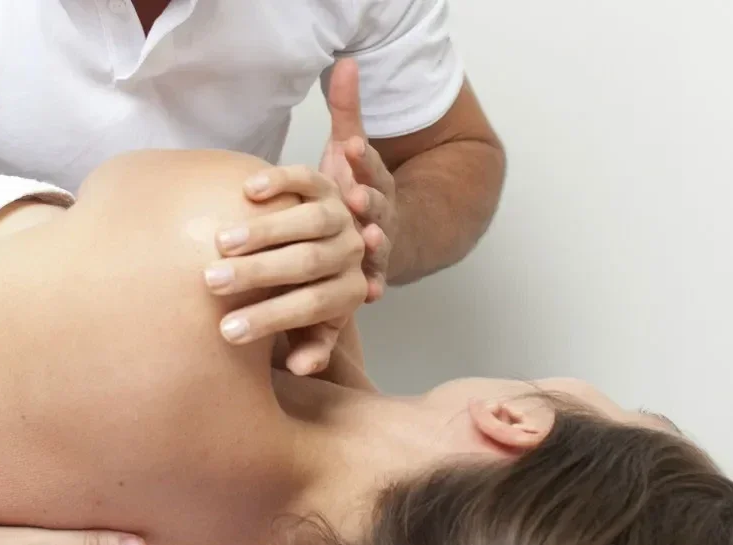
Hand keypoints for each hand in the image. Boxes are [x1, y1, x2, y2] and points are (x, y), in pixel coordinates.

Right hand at [211, 164, 366, 375]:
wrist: (326, 243)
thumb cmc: (306, 294)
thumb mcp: (313, 326)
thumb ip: (310, 347)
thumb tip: (299, 368)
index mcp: (348, 291)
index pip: (311, 306)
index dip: (269, 319)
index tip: (227, 331)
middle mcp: (350, 251)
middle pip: (306, 262)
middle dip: (258, 273)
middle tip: (212, 281)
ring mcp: (340, 213)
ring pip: (307, 220)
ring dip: (264, 231)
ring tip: (220, 242)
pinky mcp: (324, 184)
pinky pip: (303, 179)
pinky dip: (277, 181)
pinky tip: (246, 190)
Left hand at [319, 58, 398, 303]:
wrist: (387, 236)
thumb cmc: (354, 190)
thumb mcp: (349, 151)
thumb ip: (346, 112)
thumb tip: (346, 63)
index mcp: (373, 181)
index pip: (371, 166)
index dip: (364, 158)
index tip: (352, 147)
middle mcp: (382, 211)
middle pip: (378, 203)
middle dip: (369, 199)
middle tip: (357, 197)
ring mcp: (381, 244)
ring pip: (381, 241)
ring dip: (378, 241)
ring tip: (373, 238)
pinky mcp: (374, 275)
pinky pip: (376, 282)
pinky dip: (375, 287)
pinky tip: (372, 294)